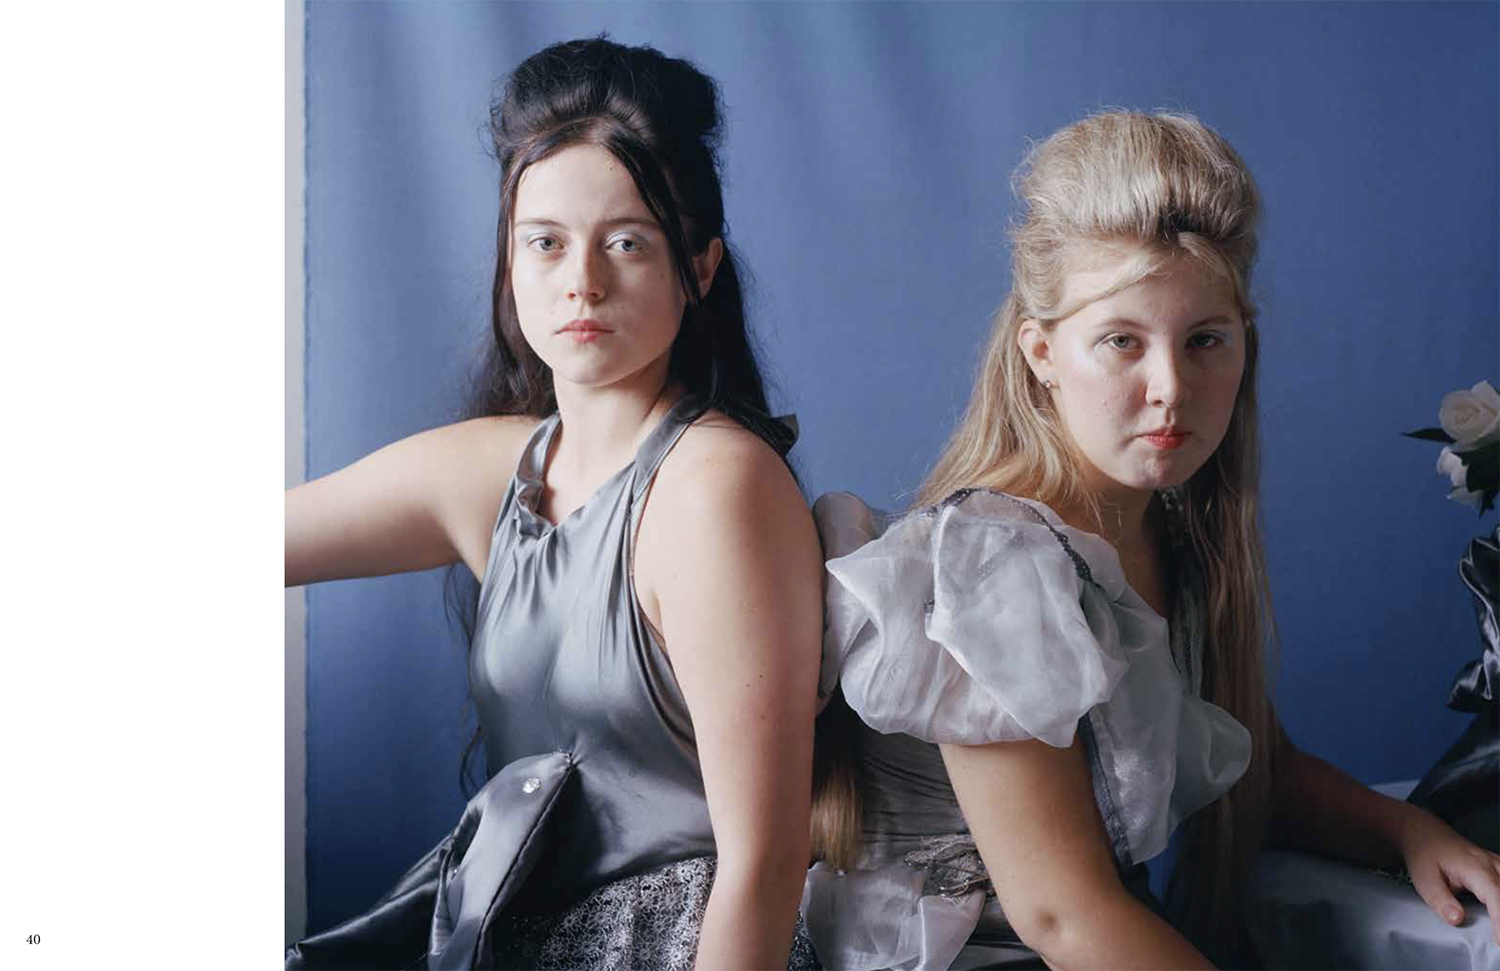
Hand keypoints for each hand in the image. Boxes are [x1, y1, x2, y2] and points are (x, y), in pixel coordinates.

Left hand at [1398, 808, 1499, 942]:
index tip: (1499, 941)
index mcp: (1475, 867)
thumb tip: (1457, 919)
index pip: (1495, 896)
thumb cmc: (1425, 857)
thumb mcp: (1424, 880)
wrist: (1426, 834)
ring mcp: (1499, 865)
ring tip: (1498, 932)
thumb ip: (1440, 900)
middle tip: (1498, 941)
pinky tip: (1498, 915)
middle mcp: (1492, 864)